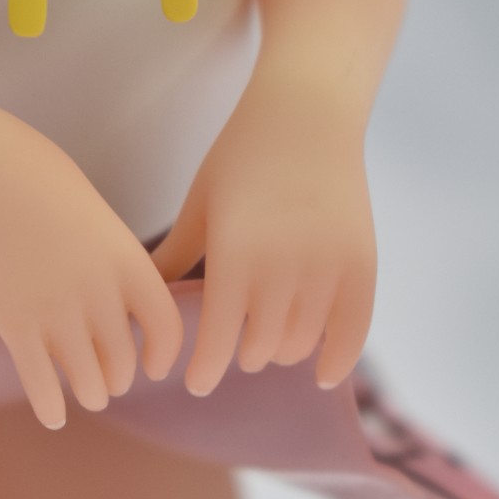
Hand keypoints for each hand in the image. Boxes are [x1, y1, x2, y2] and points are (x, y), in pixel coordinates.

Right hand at [0, 102, 184, 428]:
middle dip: (120, 375)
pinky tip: (53, 415)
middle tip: (112, 375)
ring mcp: (53, 310)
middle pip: (125, 362)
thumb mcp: (88, 208)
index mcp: (126, 257)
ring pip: (88, 382)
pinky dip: (50, 407)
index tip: (155, 364)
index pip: (167, 327)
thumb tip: (116, 287)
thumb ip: (108, 254)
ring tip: (88, 392)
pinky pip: (39, 384)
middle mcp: (98, 291)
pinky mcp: (9, 322)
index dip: (165, 354)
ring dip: (90, 391)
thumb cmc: (27, 170)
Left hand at [148, 83, 376, 394]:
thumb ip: (173, 258)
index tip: (195, 384)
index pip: (219, 339)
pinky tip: (320, 374)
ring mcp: (327, 268)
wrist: (307, 114)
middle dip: (242, 354)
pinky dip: (336, 359)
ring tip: (268, 342)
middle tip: (233, 347)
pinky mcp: (360, 263)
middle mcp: (283, 269)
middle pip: (260, 348)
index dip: (205, 369)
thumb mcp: (199, 205)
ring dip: (280, 350)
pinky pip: (352, 331)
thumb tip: (138, 300)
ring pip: (300, 343)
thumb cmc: (240, 155)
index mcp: (236, 256)